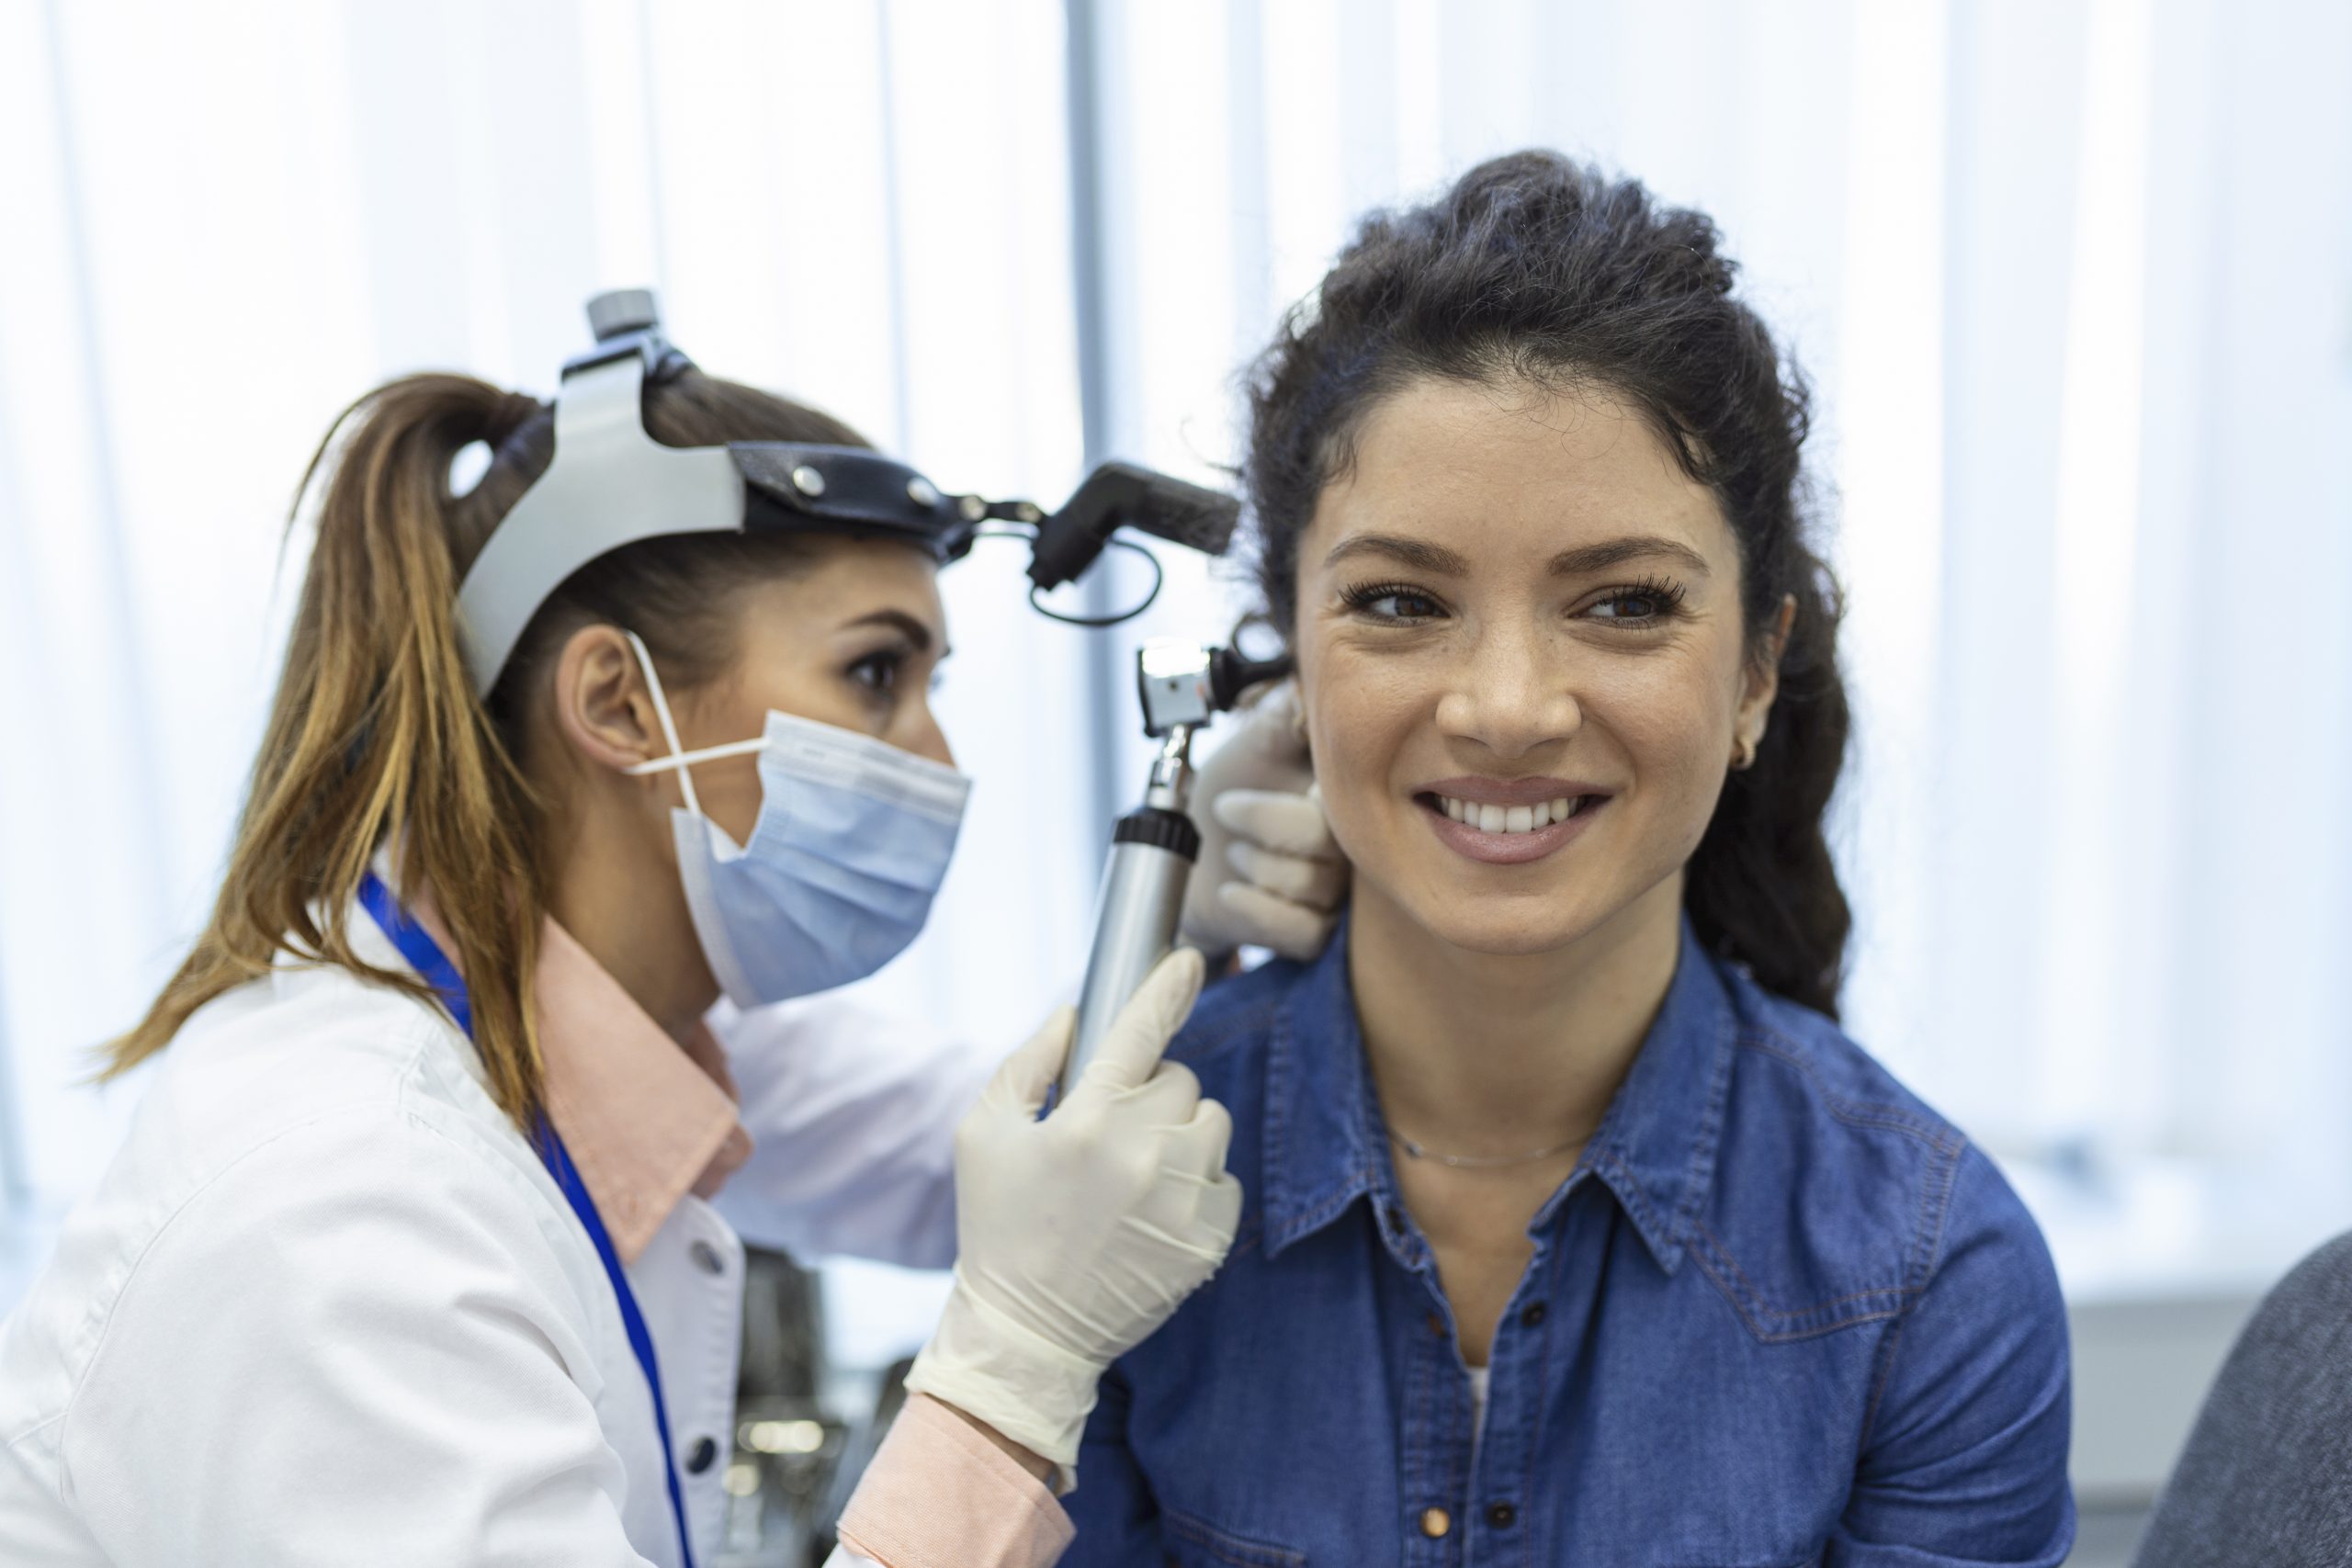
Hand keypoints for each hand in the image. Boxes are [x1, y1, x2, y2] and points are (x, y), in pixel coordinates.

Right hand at [902, 950, 1241, 1477]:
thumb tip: (1074, 1012)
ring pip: (1212, 1122)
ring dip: (1182, 1133)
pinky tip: (1154, 1211)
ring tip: (1135, 1173)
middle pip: (1181, 1078)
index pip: (1140, 1029)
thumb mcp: (982, 1135)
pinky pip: (1226, 1177)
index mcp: (1085, 1120)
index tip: (1191, 959)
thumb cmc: (998, 1225)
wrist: (1030, 1333)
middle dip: (1149, 1093)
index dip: (1168, 986)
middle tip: (1108, 1133)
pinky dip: (1199, 1184)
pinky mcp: (1211, 1239)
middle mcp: (1144, 1153)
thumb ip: (1028, 1063)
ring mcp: (1184, 1198)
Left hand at [1182, 682, 1346, 961]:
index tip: (1264, 777)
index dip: (1309, 785)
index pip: (1356, 786)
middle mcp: (1350, 841)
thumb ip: (1286, 716)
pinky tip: (1232, 892)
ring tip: (1233, 852)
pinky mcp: (1312, 934)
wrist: (1184, 860)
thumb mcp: (1249, 745)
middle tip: (1227, 809)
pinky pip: (1305, 929)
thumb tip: (1314, 688)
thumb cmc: (1222, 795)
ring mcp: (1334, 891)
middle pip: (1331, 838)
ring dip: (1257, 865)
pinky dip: (1258, 909)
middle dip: (1266, 822)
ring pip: (1314, 884)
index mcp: (1342, 791)